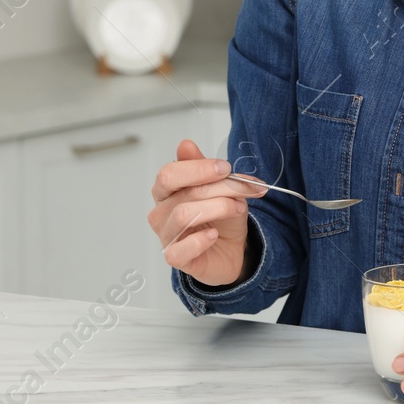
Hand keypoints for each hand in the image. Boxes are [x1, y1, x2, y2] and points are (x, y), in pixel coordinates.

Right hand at [148, 139, 267, 285]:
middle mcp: (161, 212)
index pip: (170, 174)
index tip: (225, 168)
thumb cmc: (222, 217)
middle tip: (242, 188)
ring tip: (238, 208)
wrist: (233, 248)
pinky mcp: (176, 258)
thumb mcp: (222, 188)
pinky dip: (199, 241)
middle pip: (182, 193)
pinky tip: (213, 235)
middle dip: (217, 188)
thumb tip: (185, 145)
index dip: (198, 169)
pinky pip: (178, 250)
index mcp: (167, 190)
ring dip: (218, 208)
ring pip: (183, 215)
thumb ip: (206, 169)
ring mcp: (166, 236)